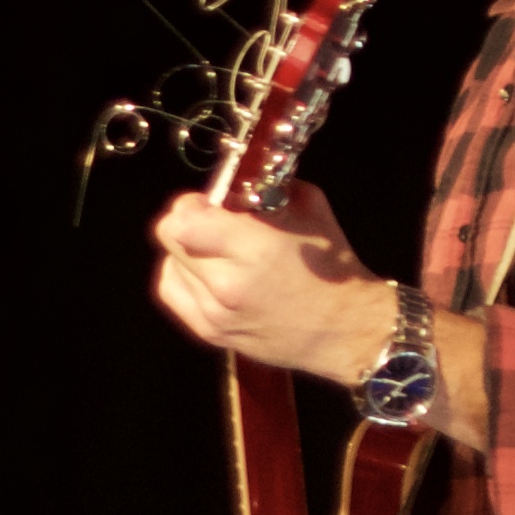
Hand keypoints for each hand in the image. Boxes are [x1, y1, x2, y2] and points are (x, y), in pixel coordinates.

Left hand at [153, 188, 400, 383]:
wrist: (346, 330)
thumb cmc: (333, 270)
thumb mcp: (310, 211)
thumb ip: (268, 191)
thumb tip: (236, 182)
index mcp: (256, 250)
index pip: (185, 218)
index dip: (193, 203)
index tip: (212, 203)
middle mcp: (228, 284)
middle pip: (169, 236)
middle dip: (189, 221)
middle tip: (213, 223)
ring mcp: (215, 313)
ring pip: (169, 264)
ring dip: (187, 251)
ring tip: (217, 253)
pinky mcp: (210, 332)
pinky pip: (173, 291)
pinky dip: (184, 276)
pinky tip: (208, 274)